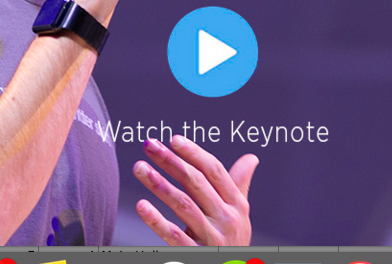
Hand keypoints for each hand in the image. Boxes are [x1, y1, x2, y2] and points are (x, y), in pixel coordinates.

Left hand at [134, 135, 258, 245]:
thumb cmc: (233, 242)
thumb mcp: (241, 214)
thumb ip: (240, 185)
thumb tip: (251, 158)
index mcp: (237, 204)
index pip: (215, 171)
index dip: (194, 153)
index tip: (174, 139)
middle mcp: (227, 218)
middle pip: (196, 183)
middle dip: (171, 161)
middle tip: (150, 145)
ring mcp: (212, 238)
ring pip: (184, 205)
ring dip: (159, 184)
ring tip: (140, 168)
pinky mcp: (196, 254)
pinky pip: (174, 235)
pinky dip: (157, 220)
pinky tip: (142, 206)